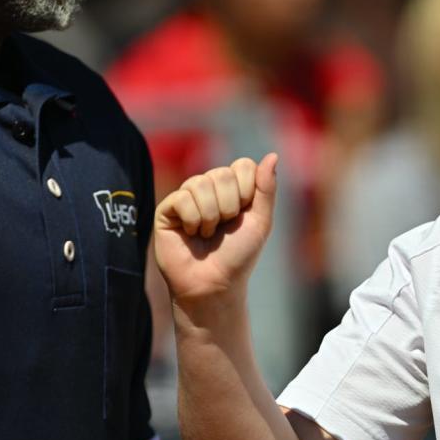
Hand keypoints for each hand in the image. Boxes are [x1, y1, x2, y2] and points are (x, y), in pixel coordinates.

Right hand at [154, 153, 277, 302]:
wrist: (214, 284)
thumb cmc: (239, 255)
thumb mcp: (260, 221)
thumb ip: (266, 188)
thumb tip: (272, 155)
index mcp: (234, 188)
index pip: (243, 165)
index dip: (247, 191)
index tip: (244, 214)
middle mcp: (210, 188)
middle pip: (222, 174)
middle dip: (229, 206)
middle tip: (224, 227)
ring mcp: (187, 197)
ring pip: (200, 183)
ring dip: (210, 216)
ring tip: (207, 233)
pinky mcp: (167, 209)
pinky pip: (182, 198)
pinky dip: (193, 220)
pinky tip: (190, 234)